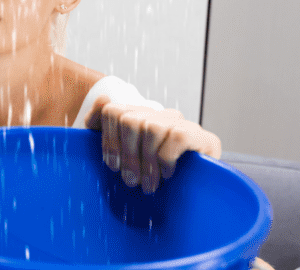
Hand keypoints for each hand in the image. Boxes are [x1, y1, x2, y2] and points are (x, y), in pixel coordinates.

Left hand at [85, 95, 221, 193]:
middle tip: (131, 181)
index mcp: (138, 116)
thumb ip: (104, 130)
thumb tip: (98, 105)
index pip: (112, 111)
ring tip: (149, 184)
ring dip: (147, 162)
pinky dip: (167, 159)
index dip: (108, 140)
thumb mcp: (122, 157)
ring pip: (150, 127)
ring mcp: (180, 123)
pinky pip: (176, 137)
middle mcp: (158, 114)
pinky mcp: (201, 135)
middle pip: (128, 119)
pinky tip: (168, 175)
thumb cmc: (152, 176)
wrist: (197, 194)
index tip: (112, 166)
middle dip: (127, 155)